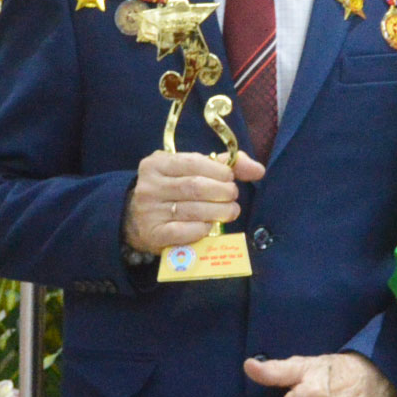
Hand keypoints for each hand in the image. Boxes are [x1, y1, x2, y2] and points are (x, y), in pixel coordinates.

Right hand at [123, 148, 263, 255]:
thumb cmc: (172, 191)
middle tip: (233, 197)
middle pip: (195, 187)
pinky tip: (210, 226)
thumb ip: (223, 165)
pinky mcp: (153, 234)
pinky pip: (185, 232)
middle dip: (222, 192)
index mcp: (156, 163)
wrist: (138, 220)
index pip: (194, 162)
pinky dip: (203, 229)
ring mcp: (149, 211)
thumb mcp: (189, 171)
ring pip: (193, 210)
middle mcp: (149, 186)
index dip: (219, 171)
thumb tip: (258, 169)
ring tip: (230, 212)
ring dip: (219, 212)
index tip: (230, 179)